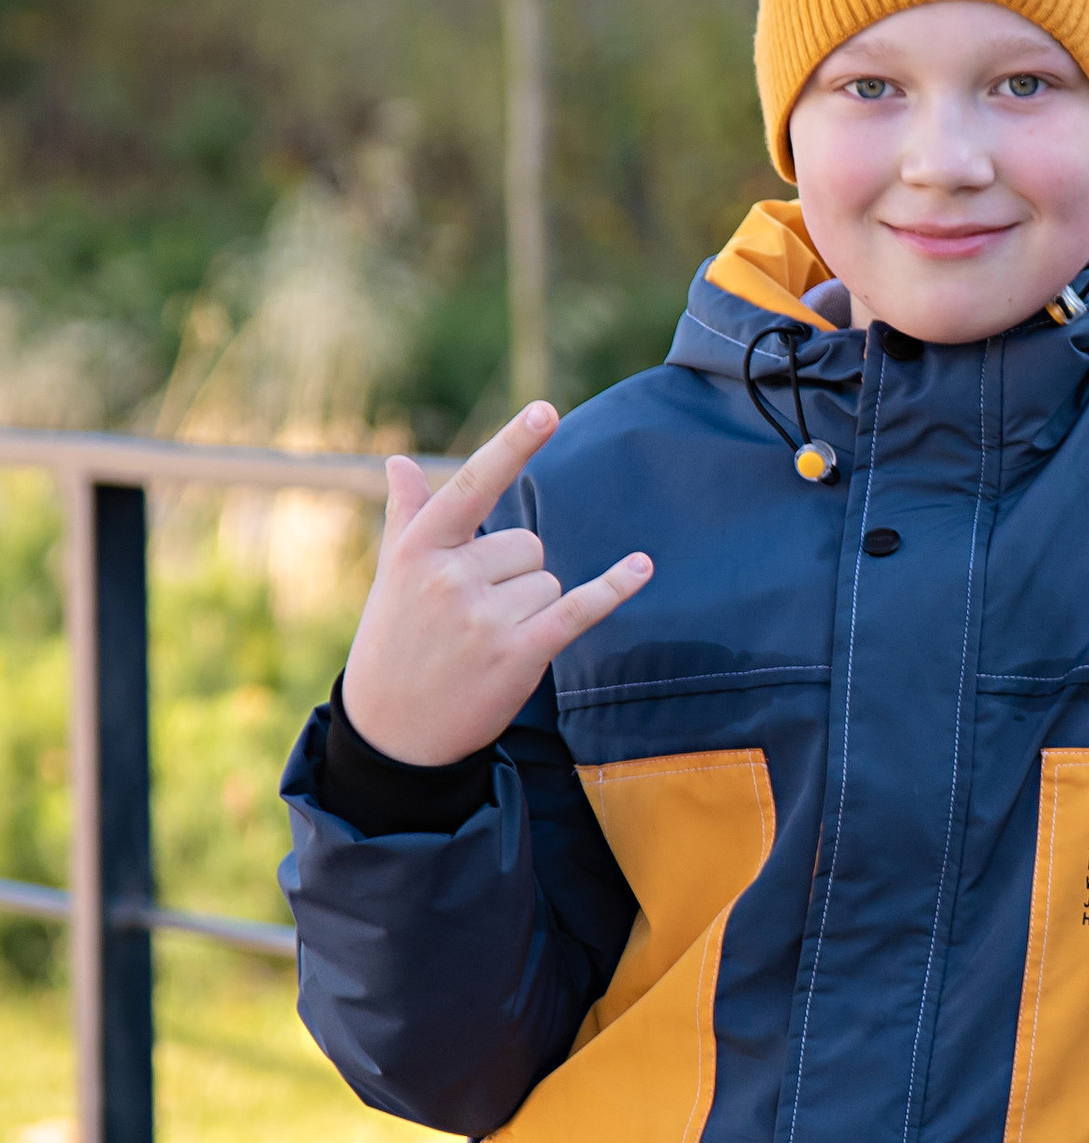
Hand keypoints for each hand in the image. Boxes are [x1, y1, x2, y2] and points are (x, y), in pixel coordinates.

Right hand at [338, 403, 651, 767]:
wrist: (392, 732)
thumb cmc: (394, 641)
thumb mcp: (392, 576)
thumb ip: (407, 515)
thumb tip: (400, 461)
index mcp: (420, 549)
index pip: (474, 485)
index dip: (513, 447)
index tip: (547, 410)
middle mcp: (452, 576)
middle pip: (529, 544)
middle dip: (514, 574)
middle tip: (473, 615)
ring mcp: (486, 616)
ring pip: (551, 579)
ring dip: (533, 606)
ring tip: (486, 639)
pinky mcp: (521, 652)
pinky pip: (580, 607)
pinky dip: (614, 588)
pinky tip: (642, 566)